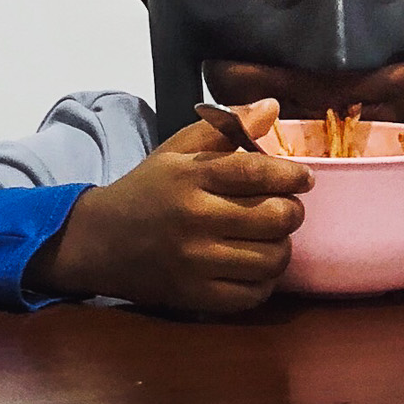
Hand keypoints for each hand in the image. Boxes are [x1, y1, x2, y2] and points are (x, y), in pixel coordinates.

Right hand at [28, 98, 312, 312]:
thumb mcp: (177, 149)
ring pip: (271, 259)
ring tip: (270, 236)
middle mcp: (194, 218)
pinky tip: (255, 264)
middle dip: (292, 211)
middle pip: (275, 218)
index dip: (293, 175)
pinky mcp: (195, 296)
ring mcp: (195, 262)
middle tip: (285, 207)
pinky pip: (254, 294)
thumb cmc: (147, 189)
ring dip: (281, 246)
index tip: (304, 178)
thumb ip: (226, 127)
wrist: (99, 242)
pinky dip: (265, 280)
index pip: (258, 172)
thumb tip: (272, 107)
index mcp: (191, 175)